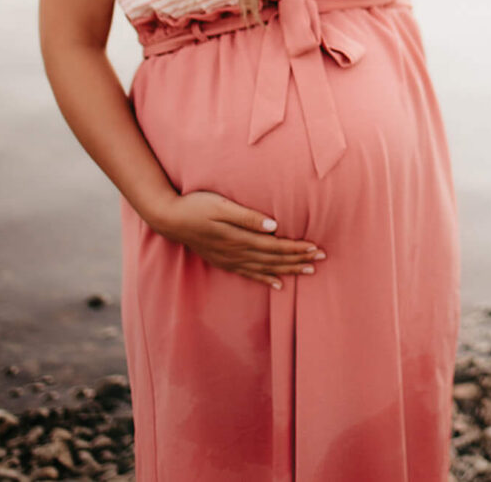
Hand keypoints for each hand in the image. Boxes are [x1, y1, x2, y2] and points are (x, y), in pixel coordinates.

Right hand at [147, 191, 324, 289]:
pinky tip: (278, 284)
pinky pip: (249, 274)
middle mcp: (237, 253)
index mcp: (240, 239)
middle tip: (321, 260)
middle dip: (298, 260)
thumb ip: (248, 217)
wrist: (169, 219)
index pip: (276, 246)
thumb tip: (275, 226)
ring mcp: (230, 259)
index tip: (317, 248)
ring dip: (287, 270)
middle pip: (274, 259)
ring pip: (265, 269)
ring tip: (308, 272)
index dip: (297, 249)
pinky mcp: (223, 261)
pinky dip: (265, 279)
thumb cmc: (196, 206)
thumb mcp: (222, 206)